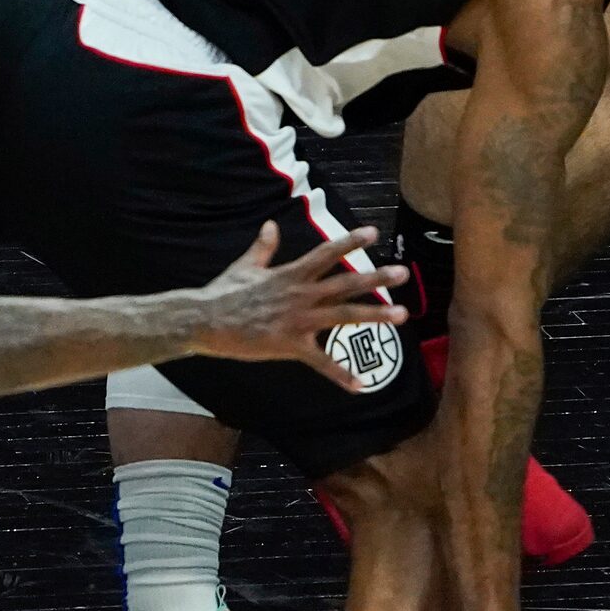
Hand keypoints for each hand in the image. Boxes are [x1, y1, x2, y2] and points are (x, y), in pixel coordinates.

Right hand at [192, 222, 407, 384]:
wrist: (205, 320)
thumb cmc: (224, 292)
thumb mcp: (246, 265)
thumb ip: (263, 246)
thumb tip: (271, 225)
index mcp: (291, 273)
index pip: (327, 253)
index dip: (350, 242)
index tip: (374, 233)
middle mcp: (300, 294)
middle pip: (345, 283)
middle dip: (376, 278)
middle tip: (404, 273)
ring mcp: (298, 320)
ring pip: (343, 316)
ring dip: (374, 315)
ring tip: (401, 315)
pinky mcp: (290, 345)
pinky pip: (321, 362)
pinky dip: (341, 375)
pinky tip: (361, 385)